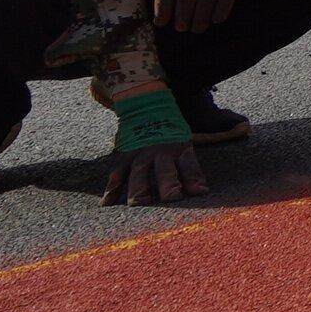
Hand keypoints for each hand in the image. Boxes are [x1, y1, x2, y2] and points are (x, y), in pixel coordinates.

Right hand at [102, 88, 206, 205]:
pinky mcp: (123, 157)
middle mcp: (160, 152)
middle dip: (169, 185)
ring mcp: (140, 154)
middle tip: (172, 198)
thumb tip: (203, 191)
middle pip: (165, 171)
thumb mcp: (184, 144)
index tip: (201, 191)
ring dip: (139, 189)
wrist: (145, 108)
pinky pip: (117, 175)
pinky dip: (111, 189)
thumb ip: (191, 169)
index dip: (195, 178)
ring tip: (139, 203)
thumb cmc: (170, 134)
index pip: (189, 165)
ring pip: (139, 174)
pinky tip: (107, 202)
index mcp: (179, 148)